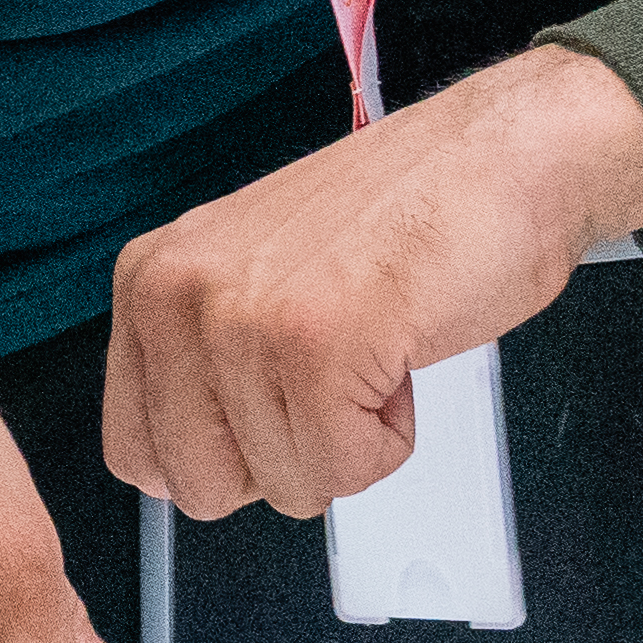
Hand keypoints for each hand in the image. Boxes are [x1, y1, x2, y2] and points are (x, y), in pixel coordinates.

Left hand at [99, 46, 642, 522]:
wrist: (506, 156)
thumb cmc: (403, 219)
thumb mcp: (256, 283)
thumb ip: (202, 363)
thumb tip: (183, 466)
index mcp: (149, 281)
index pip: (136, 450)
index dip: (223, 458)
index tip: (275, 405)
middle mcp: (174, 294)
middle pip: (199, 486)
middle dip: (284, 458)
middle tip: (331, 377)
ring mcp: (239, 318)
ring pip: (282, 483)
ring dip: (350, 437)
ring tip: (373, 344)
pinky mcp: (314, 345)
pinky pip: (343, 468)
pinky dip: (390, 436)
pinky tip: (397, 352)